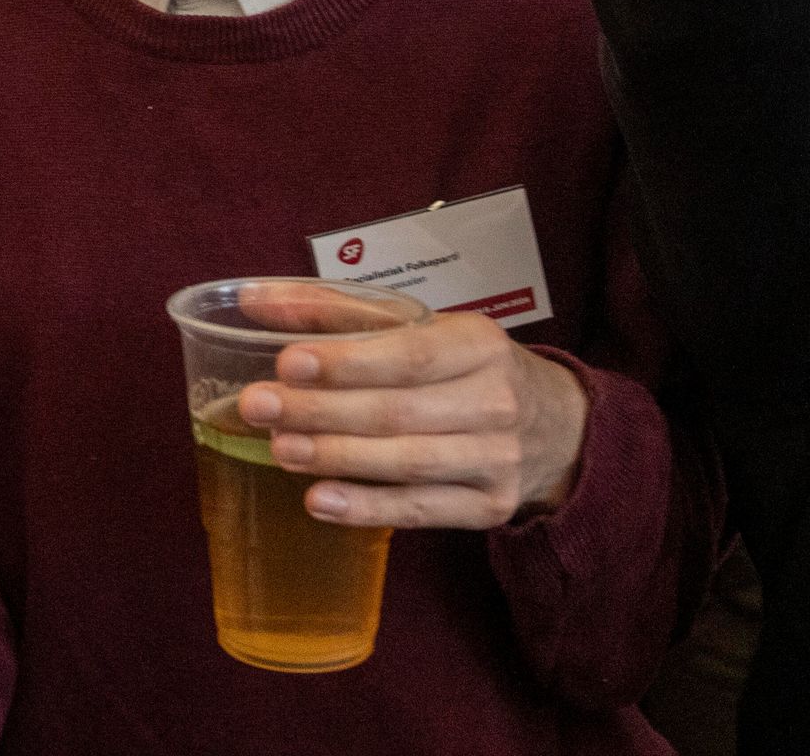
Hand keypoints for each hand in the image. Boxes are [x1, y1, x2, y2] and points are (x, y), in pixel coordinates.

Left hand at [239, 311, 591, 528]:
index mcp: (478, 344)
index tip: (288, 363)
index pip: (408, 355)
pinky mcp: (489, 506)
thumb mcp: (420, 327)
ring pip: (407, 462)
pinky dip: (367, 507)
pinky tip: (320, 501)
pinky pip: (421, 511)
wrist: (556, 428)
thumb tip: (254, 298)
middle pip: (399, 411)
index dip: (347, 362)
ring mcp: (496, 459)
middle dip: (323, 411)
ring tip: (281, 450)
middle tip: (260, 408)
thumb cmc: (466, 368)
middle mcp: (494, 401)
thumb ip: (336, 311)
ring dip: (338, 458)